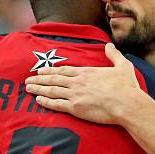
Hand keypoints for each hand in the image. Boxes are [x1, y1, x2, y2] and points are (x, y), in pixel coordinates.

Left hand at [25, 43, 140, 123]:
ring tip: (28, 88)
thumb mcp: (122, 66)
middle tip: (28, 79)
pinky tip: (38, 100)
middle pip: (54, 79)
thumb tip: (109, 45)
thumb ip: (113, 55)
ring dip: (39, 89)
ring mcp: (75, 95)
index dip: (51, 70)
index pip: (64, 70)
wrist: (126, 103)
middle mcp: (78, 82)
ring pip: (52, 90)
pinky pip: (56, 104)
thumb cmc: (126, 87)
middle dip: (39, 79)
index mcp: (87, 72)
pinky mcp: (76, 108)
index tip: (41, 70)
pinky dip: (46, 102)